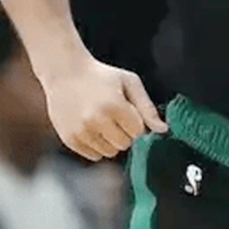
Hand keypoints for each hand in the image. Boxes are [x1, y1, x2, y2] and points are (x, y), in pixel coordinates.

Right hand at [41, 56, 167, 160]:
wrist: (64, 72)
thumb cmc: (102, 76)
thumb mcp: (129, 83)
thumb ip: (147, 107)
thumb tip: (163, 130)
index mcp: (113, 106)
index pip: (138, 132)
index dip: (136, 123)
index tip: (128, 112)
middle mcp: (95, 121)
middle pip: (125, 144)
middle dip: (125, 133)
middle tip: (115, 117)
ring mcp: (81, 132)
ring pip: (109, 153)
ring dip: (111, 141)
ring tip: (103, 122)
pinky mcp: (69, 139)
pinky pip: (94, 156)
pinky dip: (97, 146)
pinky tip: (92, 129)